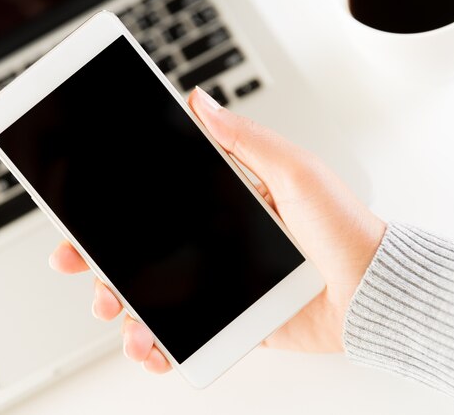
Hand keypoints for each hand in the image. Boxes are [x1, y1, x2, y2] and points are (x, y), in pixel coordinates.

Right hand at [49, 87, 385, 372]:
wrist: (373, 292)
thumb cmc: (343, 229)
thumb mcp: (294, 172)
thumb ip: (246, 142)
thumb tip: (201, 104)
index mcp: (223, 205)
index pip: (154, 207)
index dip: (112, 214)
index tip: (80, 221)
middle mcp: (215, 244)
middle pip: (142, 255)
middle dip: (103, 266)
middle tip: (83, 270)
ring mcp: (220, 285)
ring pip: (155, 299)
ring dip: (126, 312)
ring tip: (124, 321)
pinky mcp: (232, 320)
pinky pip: (186, 335)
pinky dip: (160, 346)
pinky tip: (149, 349)